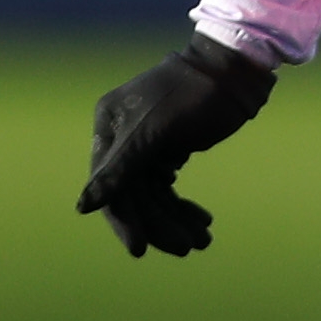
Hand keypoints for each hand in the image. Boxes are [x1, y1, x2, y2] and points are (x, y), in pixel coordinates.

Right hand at [76, 33, 274, 258]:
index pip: (111, 185)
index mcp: (109, 127)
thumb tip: (83, 207)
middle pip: (134, 194)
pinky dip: (183, 206)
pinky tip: (202, 221)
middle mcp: (122, 136)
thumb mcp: (154, 133)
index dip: (125, 221)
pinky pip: (169, 188)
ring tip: (203, 241)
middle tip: (190, 248)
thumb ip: (120, 171)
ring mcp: (146, 143)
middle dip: (160, 223)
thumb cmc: (194, 95)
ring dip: (176, 220)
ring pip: (154, 195)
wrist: (236, 70)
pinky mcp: (170, 148)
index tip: (140, 250)